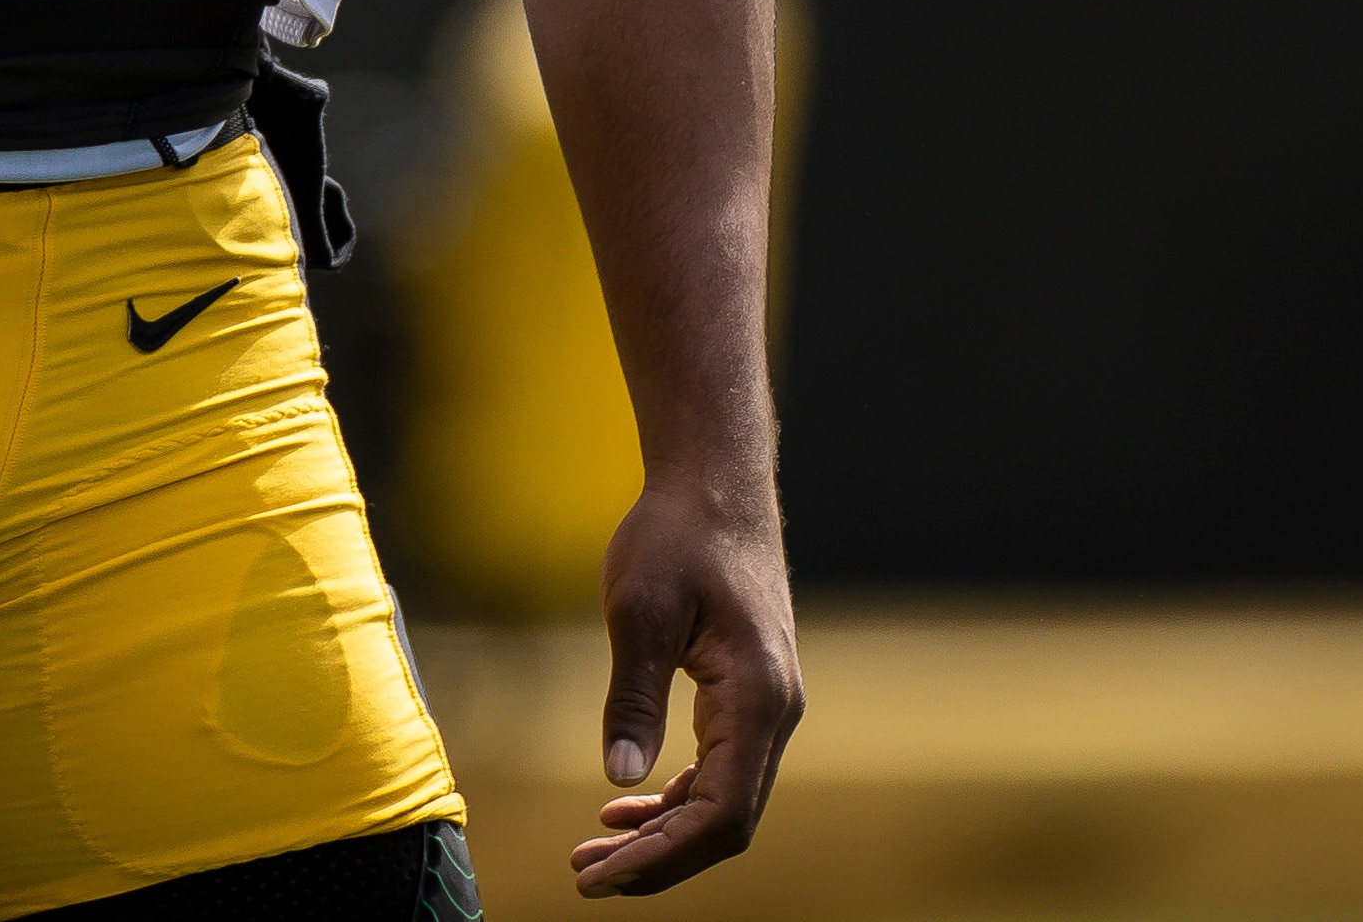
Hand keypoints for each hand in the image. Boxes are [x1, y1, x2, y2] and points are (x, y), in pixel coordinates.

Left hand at [568, 477, 798, 895]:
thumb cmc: (677, 537)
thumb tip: (617, 778)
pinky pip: (720, 769)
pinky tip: (625, 802)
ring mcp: (768, 708)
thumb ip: (633, 698)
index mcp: (758, 701)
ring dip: (663, 832)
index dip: (662, 856)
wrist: (715, 486)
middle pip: (725, 821)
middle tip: (585, 874)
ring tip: (595, 847)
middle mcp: (776, 715)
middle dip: (658, 857)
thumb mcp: (640, 611)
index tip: (600, 875)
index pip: (721, 814)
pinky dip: (675, 796)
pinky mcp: (749, 697)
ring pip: (723, 800)